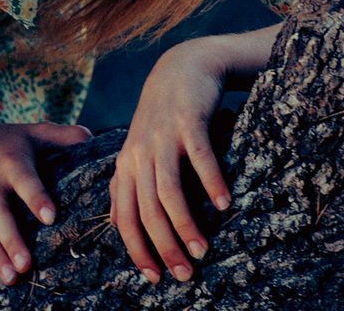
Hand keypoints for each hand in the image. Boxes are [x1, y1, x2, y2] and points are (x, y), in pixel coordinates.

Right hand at [0, 117, 90, 289]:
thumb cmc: (5, 141)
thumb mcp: (32, 133)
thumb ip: (62, 136)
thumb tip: (92, 137)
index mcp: (11, 163)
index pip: (25, 181)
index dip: (37, 198)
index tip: (50, 217)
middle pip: (0, 215)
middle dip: (12, 240)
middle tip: (26, 265)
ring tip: (12, 278)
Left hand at [109, 38, 230, 283]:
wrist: (183, 66)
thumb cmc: (163, 115)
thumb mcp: (139, 147)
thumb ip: (129, 182)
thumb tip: (119, 225)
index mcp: (126, 163)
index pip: (124, 216)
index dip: (137, 250)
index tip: (155, 278)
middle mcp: (140, 152)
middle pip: (147, 210)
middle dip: (164, 247)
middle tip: (185, 273)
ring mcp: (164, 136)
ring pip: (169, 190)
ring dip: (185, 224)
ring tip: (202, 249)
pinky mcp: (189, 120)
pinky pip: (200, 158)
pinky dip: (211, 183)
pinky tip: (224, 204)